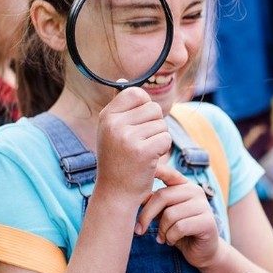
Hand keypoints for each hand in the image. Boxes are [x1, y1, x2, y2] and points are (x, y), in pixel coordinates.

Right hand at [94, 87, 170, 205]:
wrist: (115, 193)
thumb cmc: (118, 160)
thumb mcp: (112, 131)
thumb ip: (120, 107)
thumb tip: (123, 79)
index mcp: (107, 116)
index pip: (136, 93)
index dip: (145, 107)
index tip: (139, 124)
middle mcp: (114, 124)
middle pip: (153, 108)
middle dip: (155, 126)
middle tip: (142, 144)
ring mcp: (127, 137)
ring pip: (161, 124)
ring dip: (159, 139)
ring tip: (144, 153)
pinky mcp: (142, 151)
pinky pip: (166, 139)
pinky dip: (163, 150)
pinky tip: (150, 160)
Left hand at [136, 164, 221, 267]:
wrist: (202, 251)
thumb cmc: (179, 231)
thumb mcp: (164, 214)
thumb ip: (154, 202)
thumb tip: (134, 195)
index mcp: (184, 185)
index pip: (168, 173)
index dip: (156, 169)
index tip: (138, 167)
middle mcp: (195, 191)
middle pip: (162, 196)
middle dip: (146, 215)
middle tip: (139, 230)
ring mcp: (203, 205)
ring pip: (170, 215)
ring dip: (161, 231)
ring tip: (163, 237)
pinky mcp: (208, 222)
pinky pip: (179, 227)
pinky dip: (171, 237)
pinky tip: (171, 241)